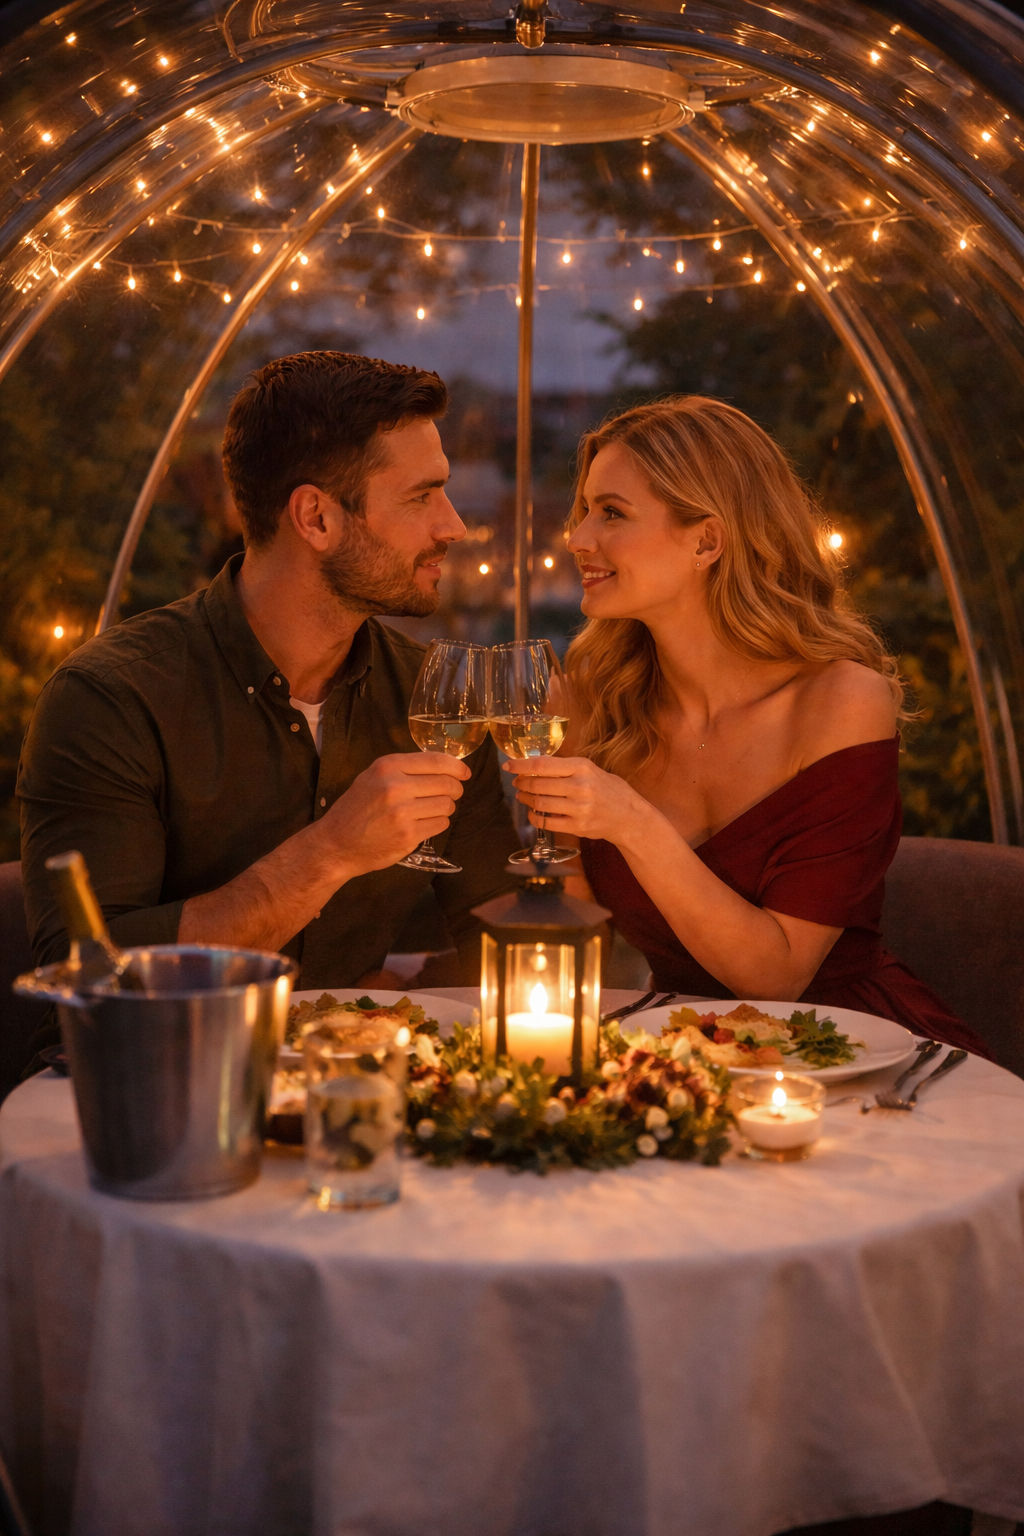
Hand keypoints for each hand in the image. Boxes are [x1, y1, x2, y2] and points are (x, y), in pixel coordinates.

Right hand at [325, 752, 469, 871]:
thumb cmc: (357, 808)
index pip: (436, 761)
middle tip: (450, 794)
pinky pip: (440, 824)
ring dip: (445, 808)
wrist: (337, 843)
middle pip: (447, 784)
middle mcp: (395, 786)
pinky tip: (423, 824)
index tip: (464, 773)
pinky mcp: (408, 835)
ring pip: (447, 805)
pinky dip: (437, 824)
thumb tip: (446, 767)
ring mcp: (402, 812)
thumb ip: (405, 769)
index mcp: (388, 766)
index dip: (457, 767)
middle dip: (454, 789)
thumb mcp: (373, 777)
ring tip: (431, 811)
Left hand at [501, 755, 637, 843]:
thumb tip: (533, 766)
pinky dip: (534, 817)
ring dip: (526, 800)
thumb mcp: (591, 770)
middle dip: (522, 783)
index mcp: (582, 767)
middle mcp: (580, 787)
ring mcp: (579, 809)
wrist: (629, 816)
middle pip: (538, 784)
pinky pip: (546, 822)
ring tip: (523, 796)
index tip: (509, 765)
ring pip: (540, 803)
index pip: (543, 765)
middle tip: (517, 782)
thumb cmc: (608, 789)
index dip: (521, 765)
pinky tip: (533, 812)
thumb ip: (566, 768)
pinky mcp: (577, 826)